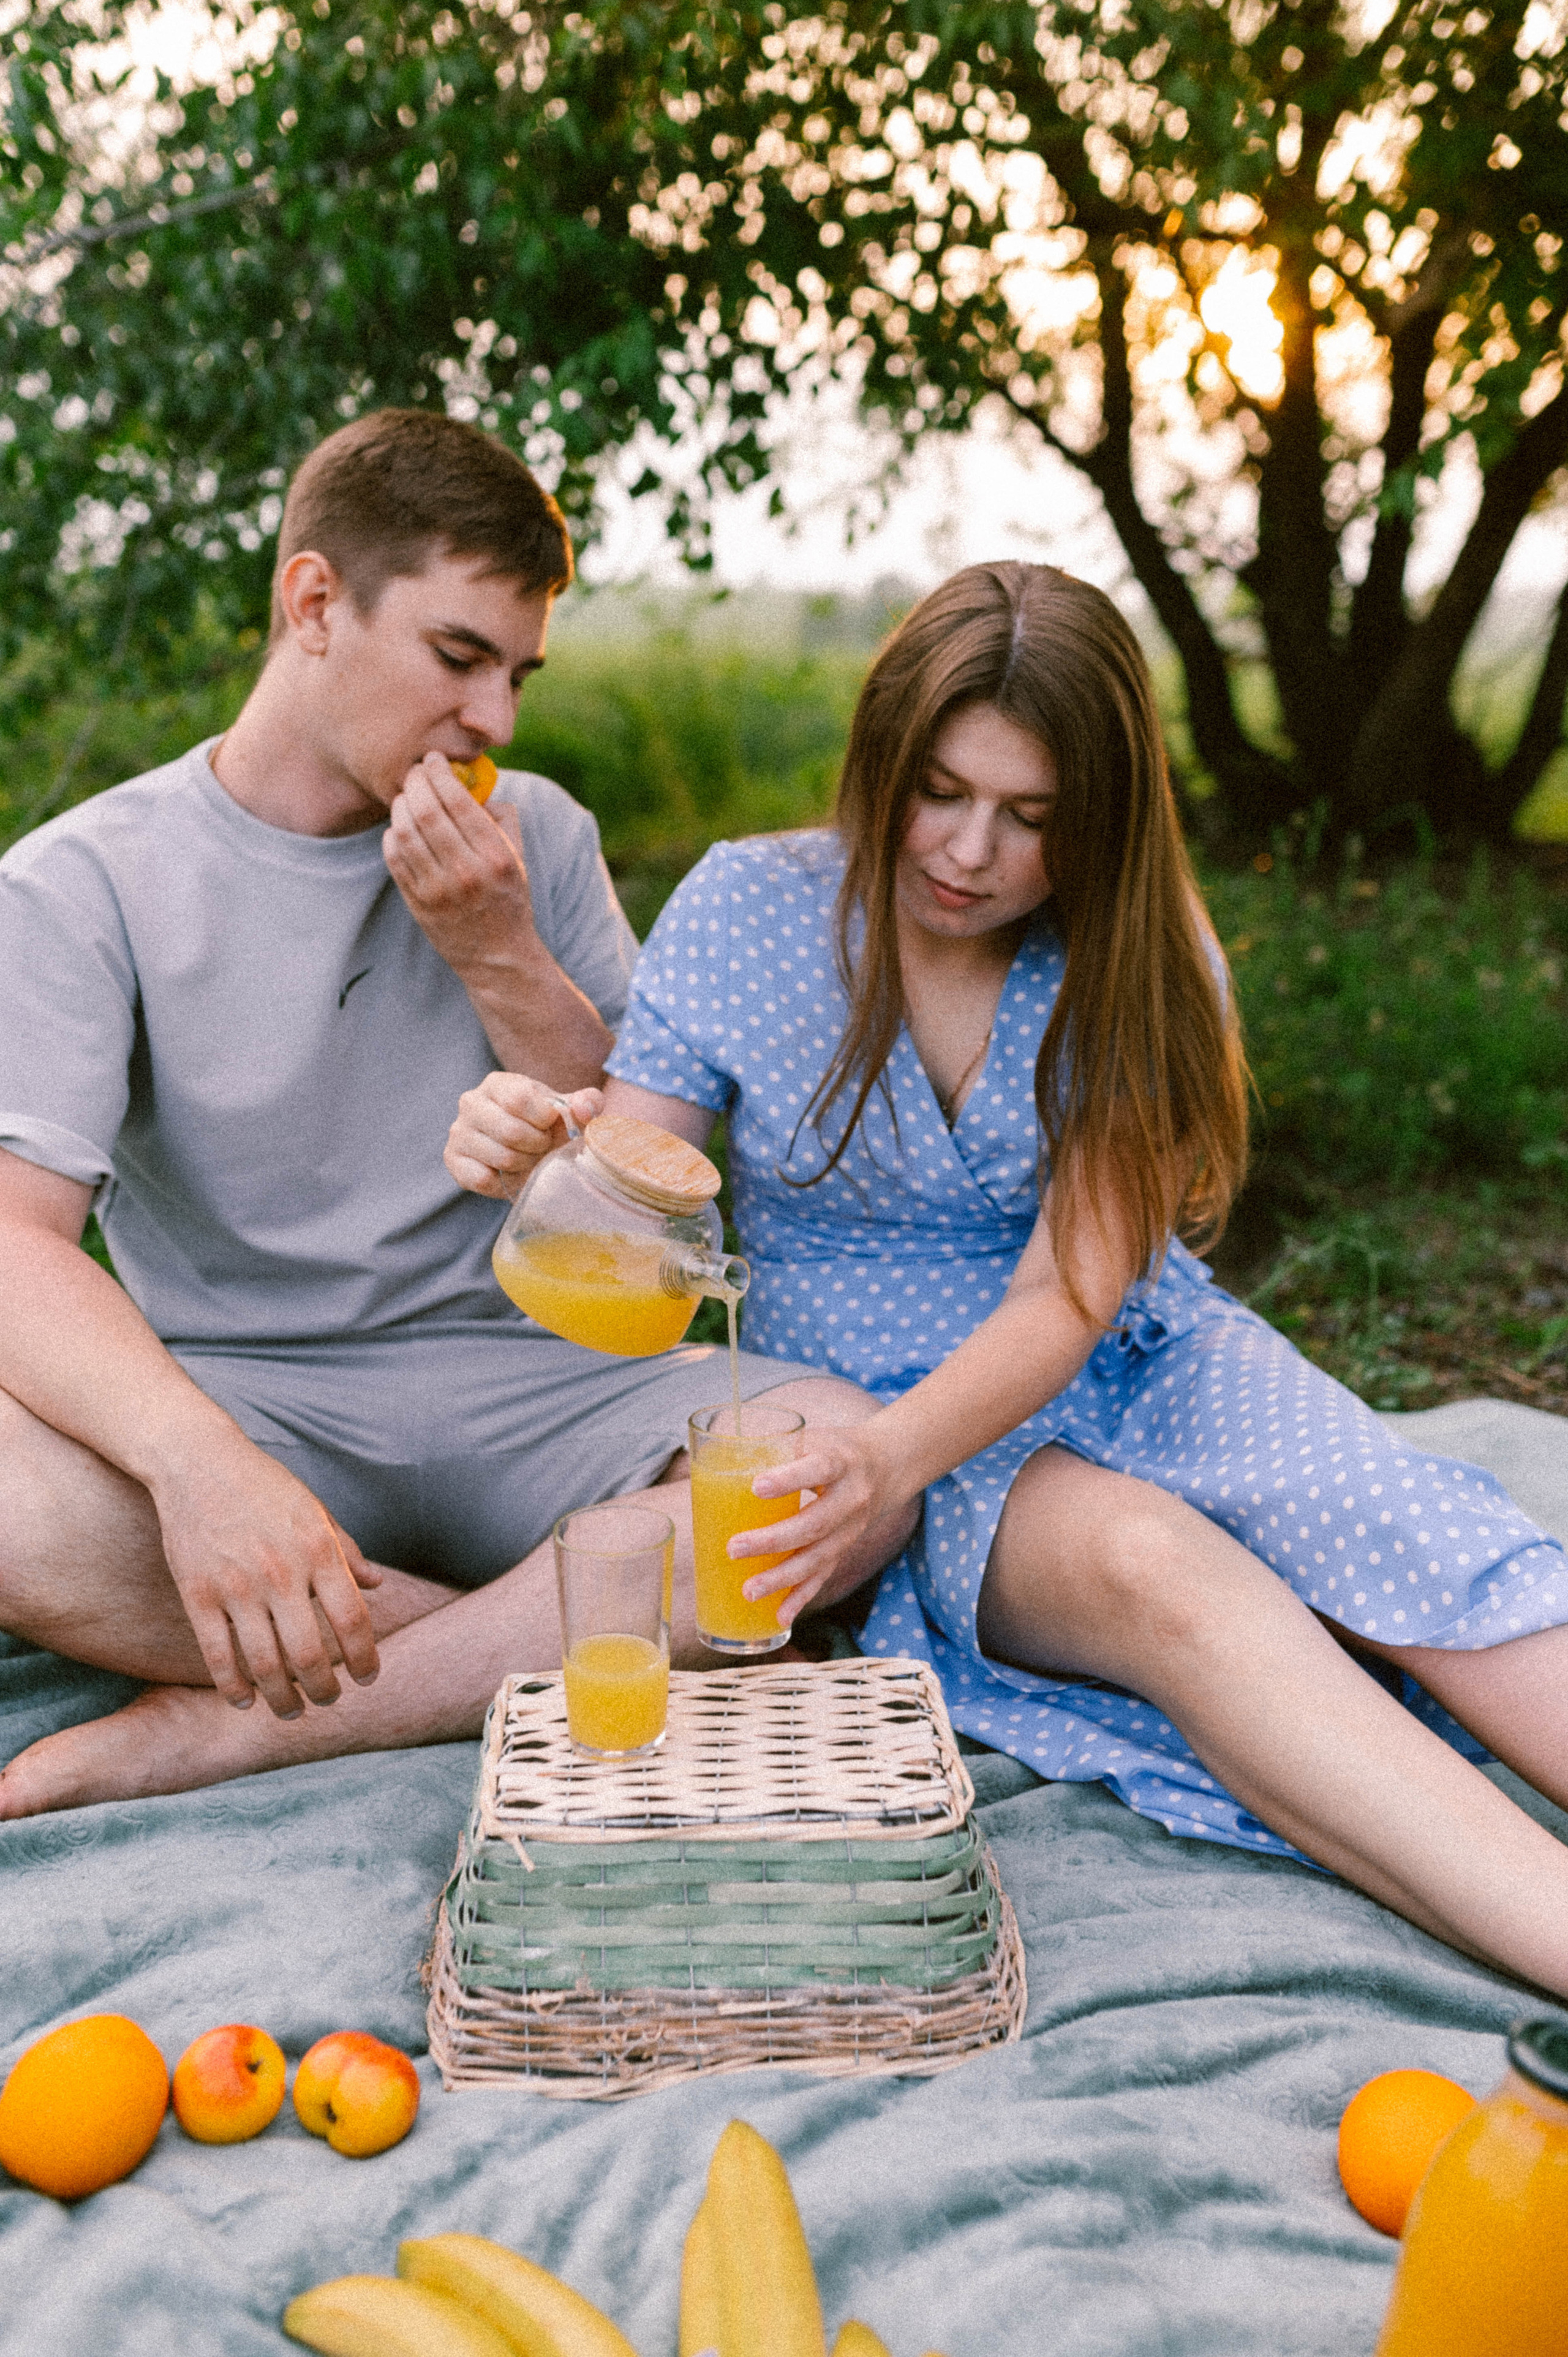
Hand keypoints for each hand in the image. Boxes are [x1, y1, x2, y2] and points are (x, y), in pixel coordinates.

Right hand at [150, 1437, 382, 1716]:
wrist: (198, 1461)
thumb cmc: (263, 1486)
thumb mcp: (315, 1511)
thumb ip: (346, 1551)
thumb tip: (378, 1584)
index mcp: (318, 1550)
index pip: (352, 1620)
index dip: (364, 1658)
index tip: (368, 1678)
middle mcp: (282, 1572)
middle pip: (310, 1654)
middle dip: (324, 1689)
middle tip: (328, 1701)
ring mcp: (237, 1586)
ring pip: (265, 1664)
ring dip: (282, 1699)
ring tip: (291, 1711)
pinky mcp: (197, 1594)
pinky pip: (217, 1655)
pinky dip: (233, 1687)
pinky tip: (244, 1701)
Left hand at [383, 754, 536, 977]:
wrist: (498, 957)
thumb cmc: (509, 899)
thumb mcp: (516, 858)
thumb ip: (502, 818)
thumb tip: (473, 785)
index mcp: (495, 856)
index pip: (458, 801)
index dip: (439, 772)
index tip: (433, 759)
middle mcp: (466, 872)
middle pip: (425, 810)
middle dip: (415, 782)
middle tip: (414, 772)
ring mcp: (438, 890)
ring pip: (404, 831)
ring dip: (400, 805)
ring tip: (406, 797)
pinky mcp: (417, 903)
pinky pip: (394, 857)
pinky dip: (392, 834)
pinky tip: (399, 827)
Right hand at [445, 1073, 602, 1199]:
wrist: (528, 1152)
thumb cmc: (549, 1127)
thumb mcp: (571, 1112)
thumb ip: (585, 1103)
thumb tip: (584, 1108)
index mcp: (498, 1083)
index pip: (520, 1099)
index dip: (544, 1119)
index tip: (550, 1125)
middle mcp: (471, 1102)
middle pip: (511, 1131)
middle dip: (537, 1145)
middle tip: (541, 1147)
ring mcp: (458, 1131)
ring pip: (501, 1157)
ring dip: (524, 1164)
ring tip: (527, 1158)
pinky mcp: (452, 1160)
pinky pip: (482, 1178)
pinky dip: (503, 1182)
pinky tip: (508, 1172)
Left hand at [730, 1421, 910, 1627]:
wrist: (887, 1466)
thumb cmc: (834, 1450)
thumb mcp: (814, 1438)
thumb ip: (776, 1449)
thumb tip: (713, 1460)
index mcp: (840, 1461)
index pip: (819, 1468)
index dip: (790, 1479)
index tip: (757, 1486)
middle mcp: (851, 1498)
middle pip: (813, 1524)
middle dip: (772, 1541)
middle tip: (733, 1548)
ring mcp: (850, 1530)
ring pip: (817, 1558)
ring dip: (781, 1578)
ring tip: (748, 1591)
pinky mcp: (844, 1550)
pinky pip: (822, 1577)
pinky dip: (800, 1599)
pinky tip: (780, 1617)